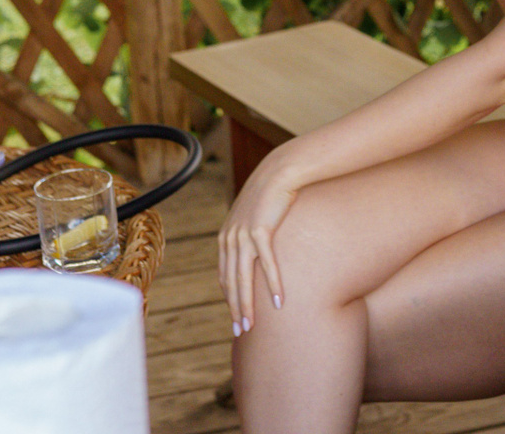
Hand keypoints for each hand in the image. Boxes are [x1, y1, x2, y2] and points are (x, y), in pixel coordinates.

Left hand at [217, 165, 294, 337]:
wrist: (280, 172)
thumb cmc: (271, 197)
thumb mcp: (254, 219)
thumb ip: (251, 238)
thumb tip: (256, 257)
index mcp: (226, 238)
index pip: (225, 276)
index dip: (230, 299)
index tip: (237, 317)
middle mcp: (230, 238)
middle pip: (231, 282)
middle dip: (235, 309)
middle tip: (241, 331)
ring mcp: (244, 235)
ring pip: (244, 278)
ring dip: (248, 304)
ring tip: (252, 325)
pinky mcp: (261, 231)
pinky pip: (267, 264)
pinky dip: (272, 284)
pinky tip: (278, 302)